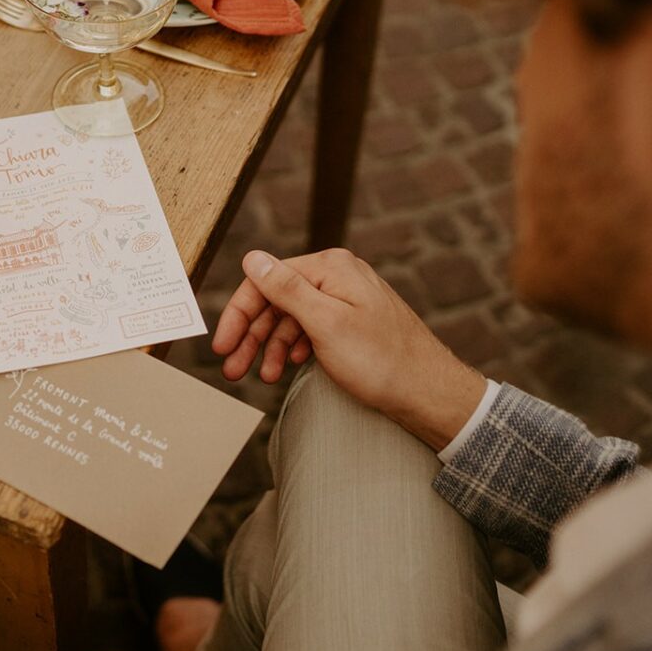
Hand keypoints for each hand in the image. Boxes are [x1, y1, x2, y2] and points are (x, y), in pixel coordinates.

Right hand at [212, 248, 488, 450]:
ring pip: (293, 317)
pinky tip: (290, 367)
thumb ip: (286, 288)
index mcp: (330, 268)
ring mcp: (347, 299)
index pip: (267, 281)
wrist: (429, 393)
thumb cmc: (382, 361)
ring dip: (272, 347)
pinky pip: (312, 329)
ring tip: (263, 376)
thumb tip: (252, 257)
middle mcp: (338, 277)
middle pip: (277, 299)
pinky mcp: (353, 322)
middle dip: (252, 335)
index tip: (223, 345)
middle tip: (233, 368)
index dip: (241, 314)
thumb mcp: (325, 324)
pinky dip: (295, 349)